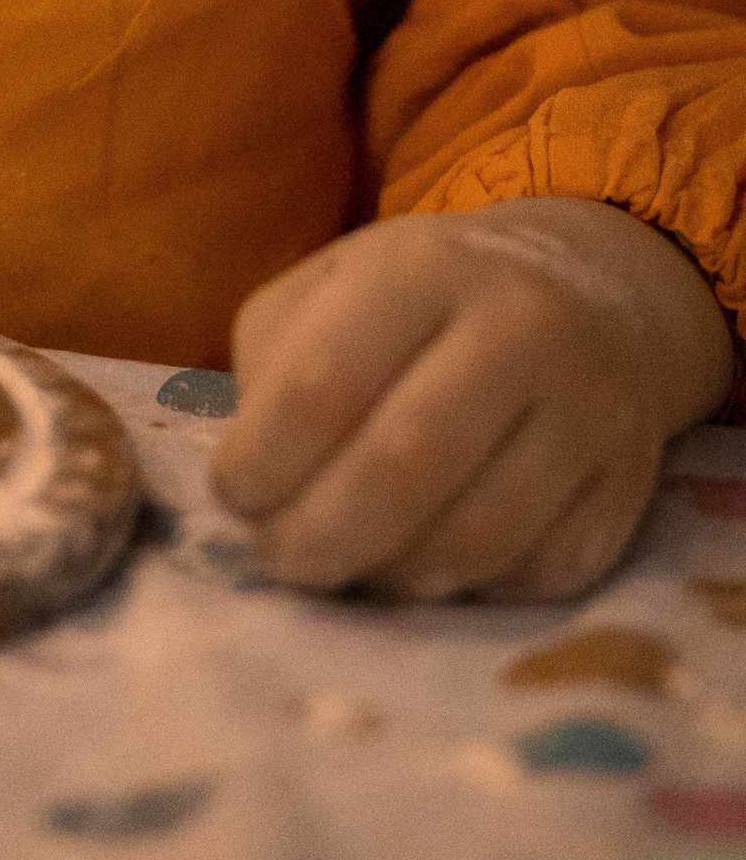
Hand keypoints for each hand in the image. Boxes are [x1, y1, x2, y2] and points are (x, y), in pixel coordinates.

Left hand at [213, 200, 733, 600]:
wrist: (589, 292)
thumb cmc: (423, 302)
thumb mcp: (333, 289)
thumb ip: (276, 365)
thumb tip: (252, 480)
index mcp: (420, 269)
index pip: (325, 380)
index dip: (264, 457)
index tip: (232, 496)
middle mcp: (517, 330)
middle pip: (406, 464)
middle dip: (322, 535)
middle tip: (279, 562)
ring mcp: (586, 411)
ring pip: (480, 533)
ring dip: (394, 575)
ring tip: (350, 569)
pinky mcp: (627, 486)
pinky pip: (542, 572)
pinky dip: (472, 591)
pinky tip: (430, 567)